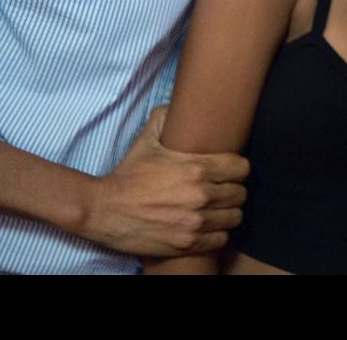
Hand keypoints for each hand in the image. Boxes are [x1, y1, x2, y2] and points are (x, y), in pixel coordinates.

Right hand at [77, 106, 248, 256]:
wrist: (105, 210)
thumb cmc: (128, 175)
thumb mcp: (146, 141)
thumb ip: (165, 118)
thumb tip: (177, 104)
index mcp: (196, 168)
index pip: (242, 168)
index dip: (238, 169)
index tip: (230, 171)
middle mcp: (201, 195)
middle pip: (240, 194)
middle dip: (233, 191)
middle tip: (222, 191)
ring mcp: (195, 221)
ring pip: (234, 217)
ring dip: (227, 213)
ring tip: (216, 210)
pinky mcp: (189, 242)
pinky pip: (221, 238)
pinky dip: (218, 233)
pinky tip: (208, 227)